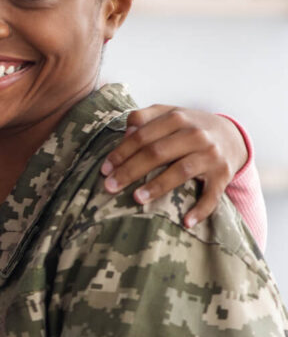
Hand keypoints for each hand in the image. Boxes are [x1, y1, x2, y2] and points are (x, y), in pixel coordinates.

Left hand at [100, 106, 247, 227]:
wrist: (232, 136)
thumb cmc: (188, 127)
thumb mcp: (168, 114)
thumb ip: (144, 117)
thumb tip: (126, 132)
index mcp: (177, 118)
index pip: (142, 137)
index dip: (121, 153)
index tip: (104, 169)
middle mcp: (196, 135)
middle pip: (157, 153)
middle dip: (130, 171)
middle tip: (110, 187)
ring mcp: (211, 155)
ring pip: (181, 171)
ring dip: (158, 186)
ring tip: (137, 198)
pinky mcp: (223, 175)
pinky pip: (212, 195)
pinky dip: (201, 209)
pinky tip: (186, 222)